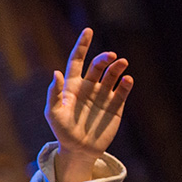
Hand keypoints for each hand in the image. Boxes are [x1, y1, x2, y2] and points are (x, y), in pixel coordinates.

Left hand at [46, 27, 133, 181]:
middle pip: (98, 66)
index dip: (82, 45)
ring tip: (122, 64)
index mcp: (73, 86)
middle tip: (111, 57)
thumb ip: (54, 94)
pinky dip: (126, 84)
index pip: (77, 60)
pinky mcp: (116, 106)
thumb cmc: (62, 131)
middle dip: (104, 58)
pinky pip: (123, 91)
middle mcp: (89, 87)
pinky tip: (127, 81)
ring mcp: (103, 96)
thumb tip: (56, 73)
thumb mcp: (53, 113)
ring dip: (118, 68)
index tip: (88, 30)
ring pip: (113, 75)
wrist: (79, 150)